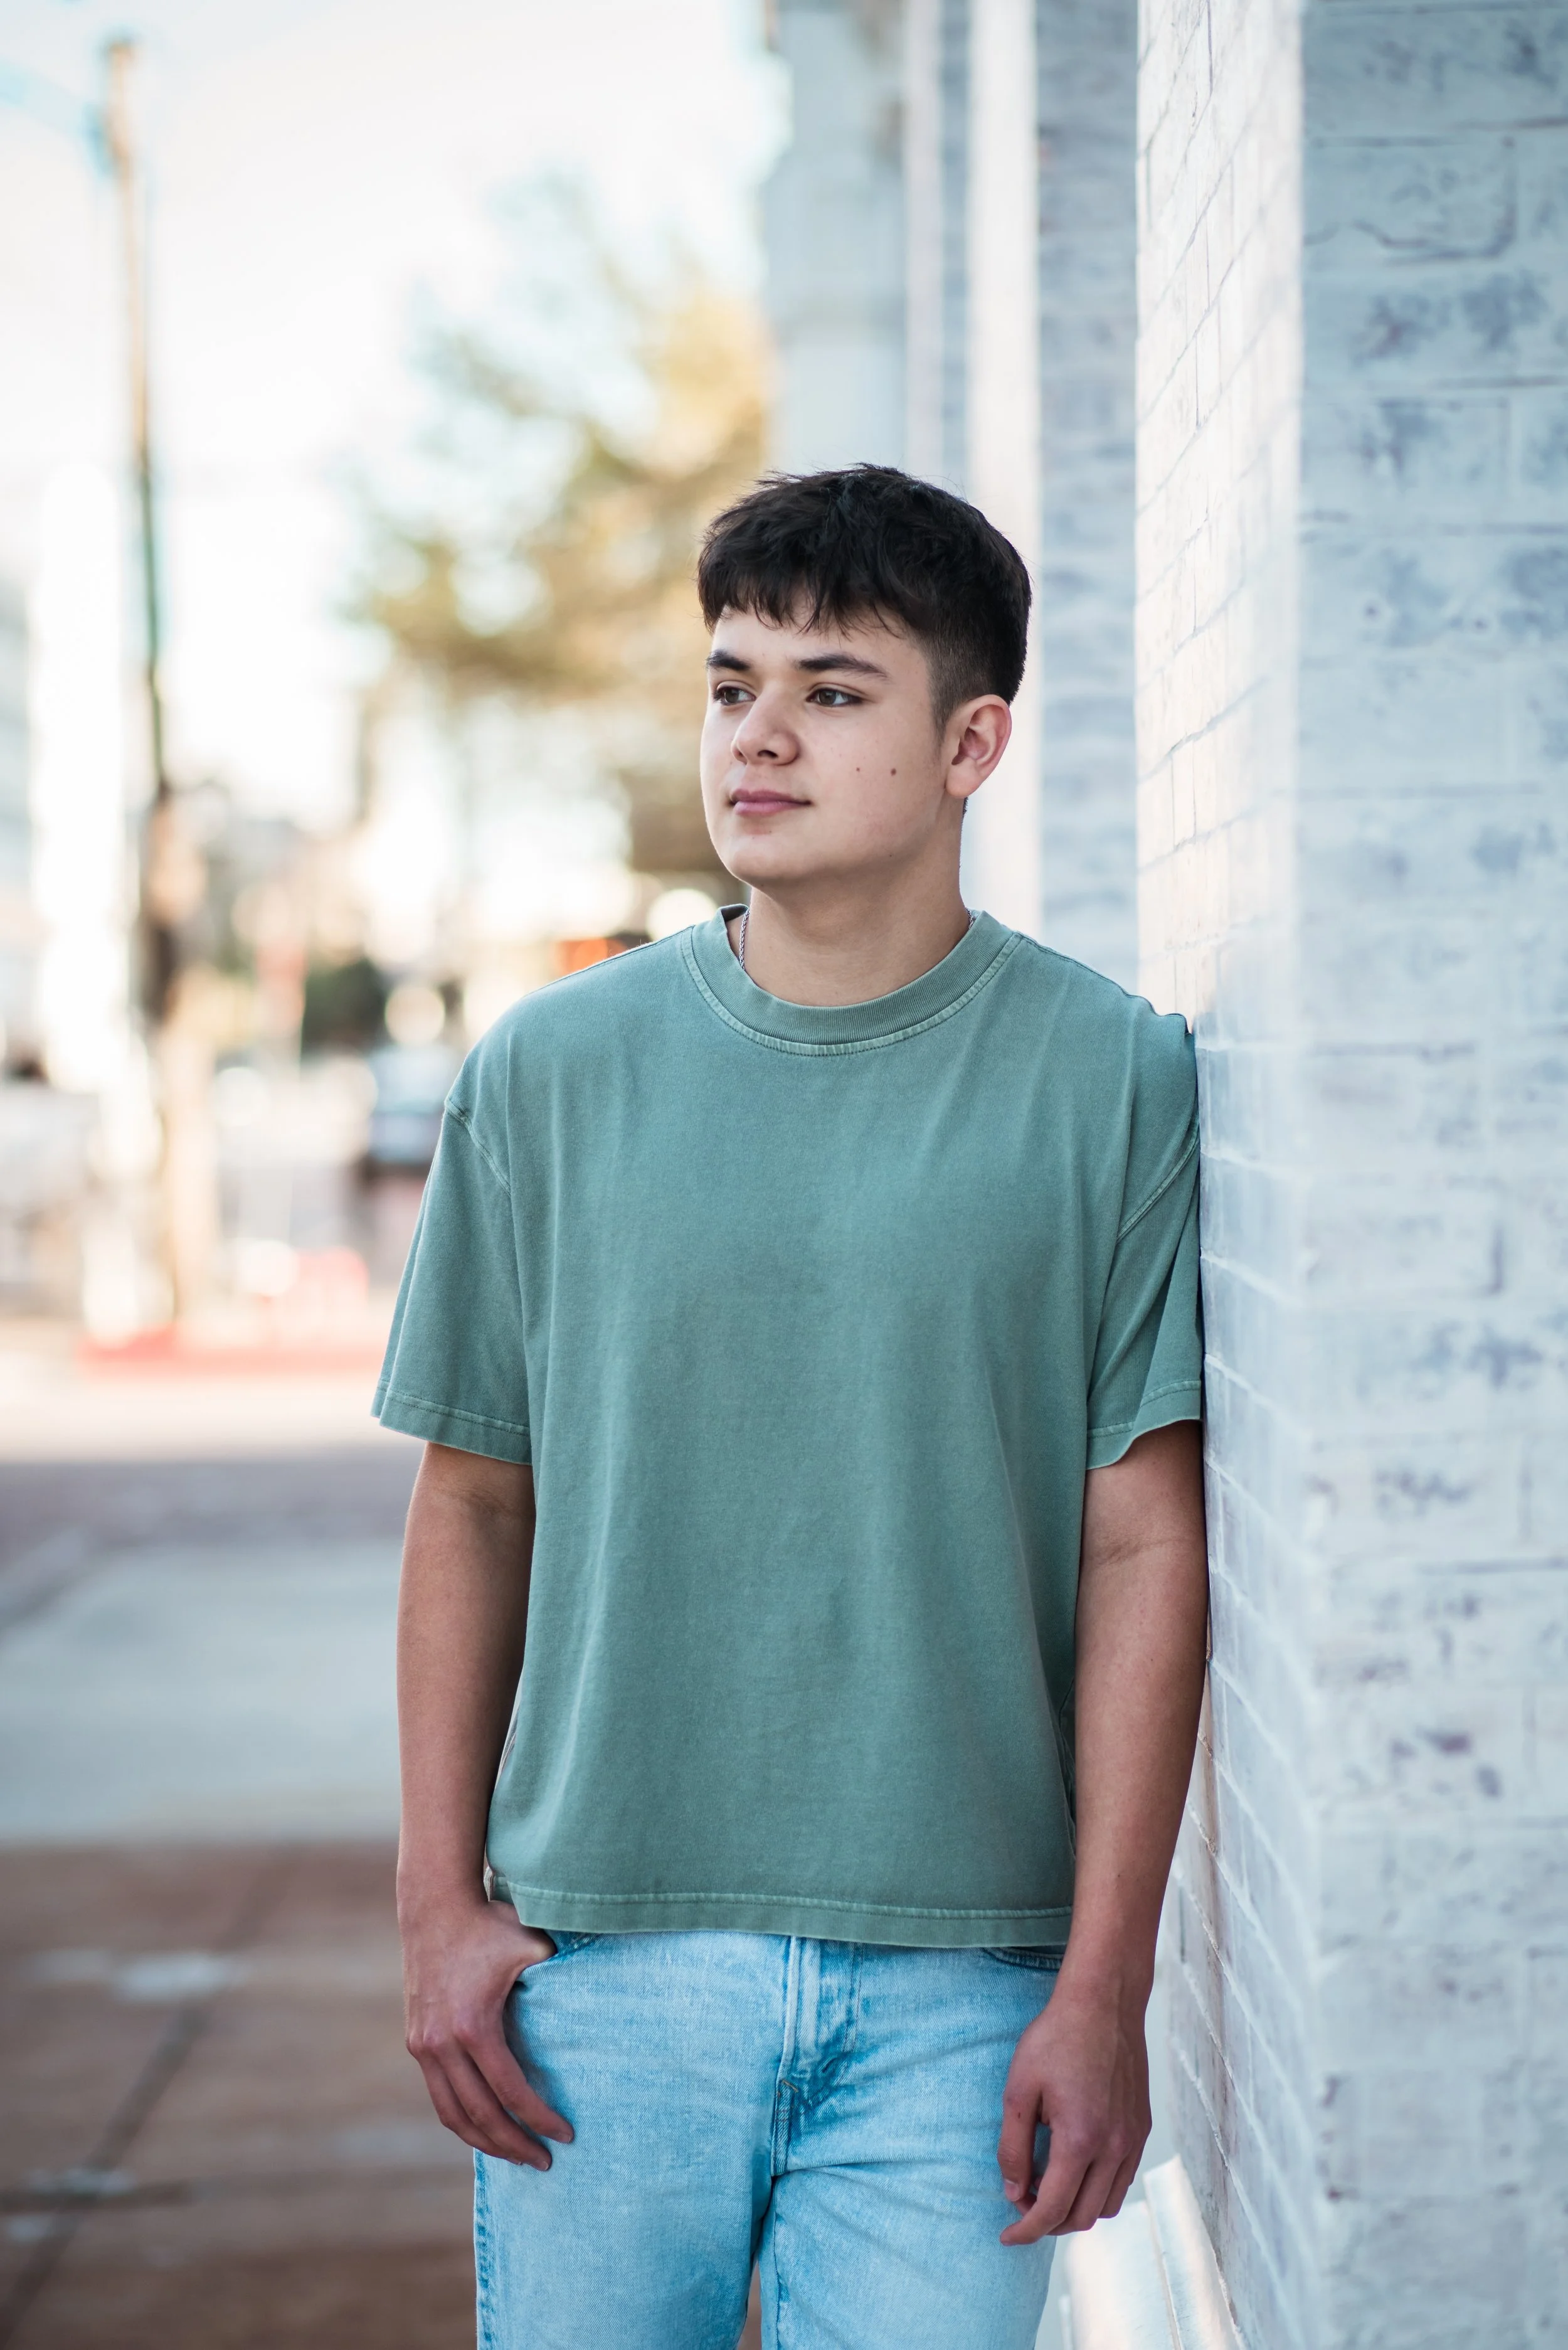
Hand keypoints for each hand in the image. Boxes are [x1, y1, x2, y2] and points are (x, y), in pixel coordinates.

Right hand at [400, 1889, 572, 2167]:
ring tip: (516, 2154)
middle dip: (514, 2144)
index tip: (565, 2135)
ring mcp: (424, 2046)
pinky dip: (462, 2118)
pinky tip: (486, 2127)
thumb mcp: (532, 1946)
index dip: (539, 2118)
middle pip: (480, 2116)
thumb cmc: (491, 1925)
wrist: (436, 1907)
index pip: (510, 2092)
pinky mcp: (417, 2041)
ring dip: (484, 2141)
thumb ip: (560, 1978)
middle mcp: (442, 2044)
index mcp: (474, 2027)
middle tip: (544, 2161)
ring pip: (452, 2114)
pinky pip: (439, 2095)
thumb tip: (599, 2003)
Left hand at [996, 1970, 1149, 2240]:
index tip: (1006, 2236)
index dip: (1026, 2230)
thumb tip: (1014, 2193)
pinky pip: (1122, 2181)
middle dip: (1048, 2223)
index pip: (1053, 2209)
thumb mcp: (1018, 2089)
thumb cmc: (1056, 2039)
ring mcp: (1132, 2140)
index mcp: (1080, 2139)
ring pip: (1106, 2205)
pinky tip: (1074, 2168)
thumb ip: (1013, 2147)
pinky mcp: (1141, 2129)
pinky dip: (1097, 2190)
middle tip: (1021, 2205)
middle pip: (1081, 2216)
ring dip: (1075, 2210)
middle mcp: (1114, 2147)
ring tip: (1047, 2186)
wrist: (1103, 2003)